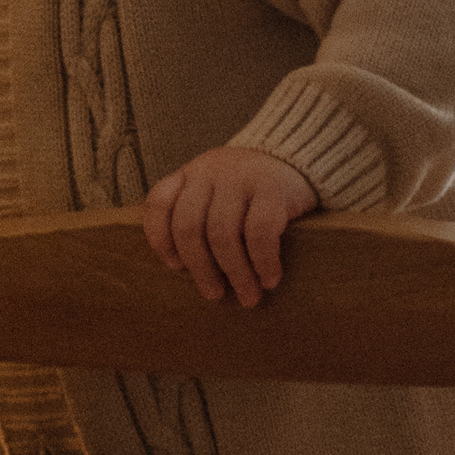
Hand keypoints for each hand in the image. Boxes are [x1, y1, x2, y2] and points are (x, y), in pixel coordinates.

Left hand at [141, 149, 317, 307]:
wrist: (295, 159)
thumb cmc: (248, 190)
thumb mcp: (214, 191)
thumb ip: (197, 216)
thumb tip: (190, 273)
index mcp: (190, 175)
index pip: (159, 204)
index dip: (161, 239)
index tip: (176, 267)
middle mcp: (209, 172)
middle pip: (189, 227)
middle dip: (200, 268)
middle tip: (215, 294)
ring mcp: (240, 178)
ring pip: (223, 233)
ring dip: (235, 272)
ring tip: (248, 296)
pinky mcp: (273, 188)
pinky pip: (260, 231)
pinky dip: (263, 261)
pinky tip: (270, 279)